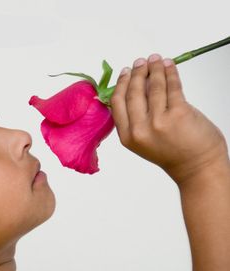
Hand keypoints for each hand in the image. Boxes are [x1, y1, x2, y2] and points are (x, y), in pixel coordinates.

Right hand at [110, 54, 228, 183]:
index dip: (121, 84)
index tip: (125, 73)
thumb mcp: (143, 142)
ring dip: (154, 69)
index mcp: (128, 137)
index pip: (118, 103)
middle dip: (137, 73)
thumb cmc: (172, 154)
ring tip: (155, 59)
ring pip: (153, 87)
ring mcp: (159, 121)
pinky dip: (170, 73)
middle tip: (140, 62)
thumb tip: (136, 89)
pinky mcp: (179, 113)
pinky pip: (172, 87)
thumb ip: (135, 121)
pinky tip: (169, 65)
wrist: (196, 167)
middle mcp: (140, 129)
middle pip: (134, 92)